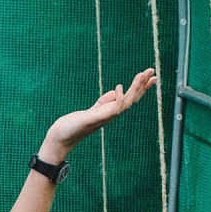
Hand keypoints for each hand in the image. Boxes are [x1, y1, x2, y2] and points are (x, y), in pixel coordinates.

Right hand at [40, 68, 156, 161]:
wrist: (59, 140)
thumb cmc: (71, 131)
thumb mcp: (87, 120)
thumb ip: (102, 110)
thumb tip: (118, 97)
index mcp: (109, 115)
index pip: (127, 100)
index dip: (134, 88)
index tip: (138, 75)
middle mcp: (108, 114)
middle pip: (129, 98)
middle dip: (141, 85)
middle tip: (151, 71)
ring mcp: (101, 113)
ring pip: (121, 99)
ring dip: (133, 88)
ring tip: (142, 76)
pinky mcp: (92, 113)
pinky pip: (107, 102)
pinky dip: (115, 95)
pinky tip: (118, 89)